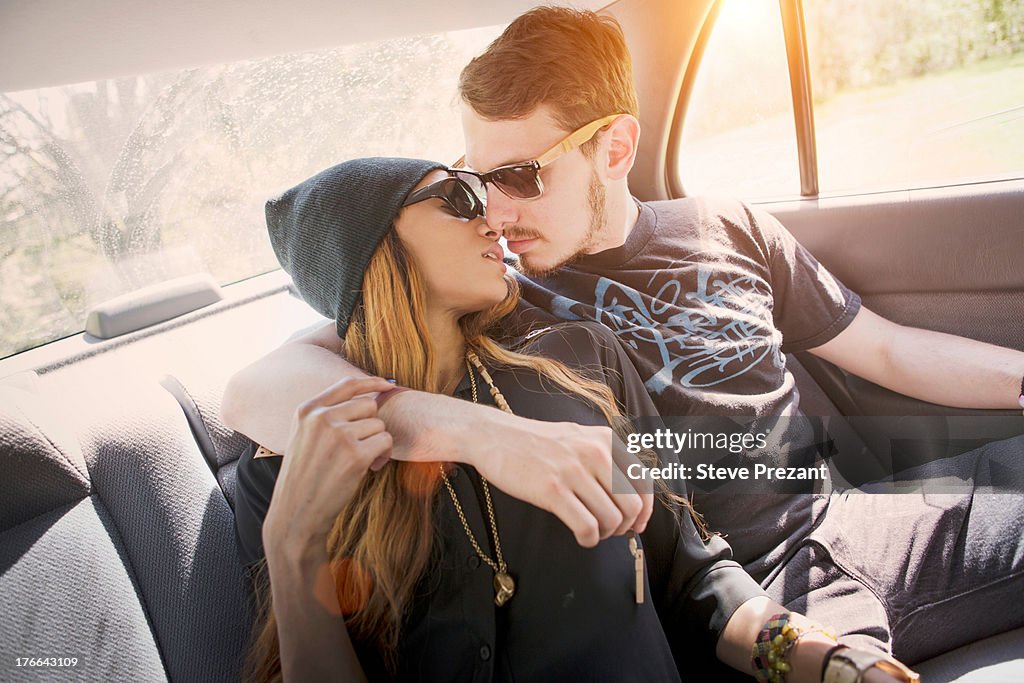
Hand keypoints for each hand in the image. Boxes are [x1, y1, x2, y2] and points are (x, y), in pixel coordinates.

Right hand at [263, 376, 394, 557]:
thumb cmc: (304, 476)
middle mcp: (322, 418)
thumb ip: (327, 415)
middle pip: (369, 406)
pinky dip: (383, 455)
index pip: (347, 385)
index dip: (372, 382)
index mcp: (307, 410)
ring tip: (361, 462)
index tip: (388, 385)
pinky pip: (385, 442)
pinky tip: (370, 468)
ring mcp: (339, 435)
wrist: (296, 512)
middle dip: (371, 426)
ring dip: (377, 443)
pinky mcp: (355, 455)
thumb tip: (370, 398)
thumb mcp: (304, 436)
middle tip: (363, 447)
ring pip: (378, 426)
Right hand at [465, 417, 653, 546]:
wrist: (494, 436)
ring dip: (605, 534)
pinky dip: (589, 539)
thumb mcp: (579, 437)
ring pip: (612, 519)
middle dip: (626, 526)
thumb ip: (607, 457)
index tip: (636, 523)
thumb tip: (633, 495)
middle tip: (611, 530)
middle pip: (632, 505)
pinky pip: (587, 526)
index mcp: (605, 439)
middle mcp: (595, 452)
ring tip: (592, 531)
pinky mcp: (552, 490)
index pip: (644, 481)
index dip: (645, 509)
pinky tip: (582, 537)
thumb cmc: (536, 442)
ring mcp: (573, 470)